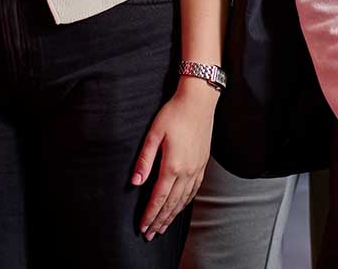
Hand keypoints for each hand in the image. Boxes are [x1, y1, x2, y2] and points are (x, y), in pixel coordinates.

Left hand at [131, 85, 216, 239]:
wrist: (199, 102)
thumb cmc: (174, 114)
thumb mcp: (153, 135)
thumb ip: (144, 161)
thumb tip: (135, 182)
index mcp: (172, 166)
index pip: (158, 198)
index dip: (149, 214)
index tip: (142, 227)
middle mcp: (187, 171)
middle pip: (171, 204)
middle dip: (160, 221)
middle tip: (150, 234)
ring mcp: (197, 169)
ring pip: (183, 200)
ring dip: (172, 216)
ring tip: (163, 227)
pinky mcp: (202, 164)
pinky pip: (193, 190)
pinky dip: (185, 203)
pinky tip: (180, 207)